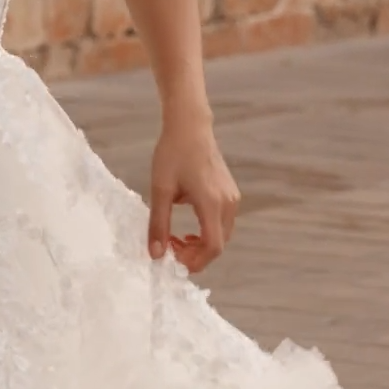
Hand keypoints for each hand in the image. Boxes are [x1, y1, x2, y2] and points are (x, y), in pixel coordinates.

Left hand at [148, 111, 239, 273]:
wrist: (190, 126)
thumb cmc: (173, 153)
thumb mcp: (160, 190)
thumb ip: (158, 224)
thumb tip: (155, 254)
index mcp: (211, 202)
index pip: (213, 247)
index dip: (195, 261)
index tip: (173, 260)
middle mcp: (228, 203)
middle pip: (219, 245)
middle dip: (195, 255)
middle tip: (169, 249)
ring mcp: (232, 197)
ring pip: (222, 235)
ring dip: (201, 244)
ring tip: (174, 239)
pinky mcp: (230, 193)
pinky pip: (222, 223)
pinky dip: (207, 232)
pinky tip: (187, 228)